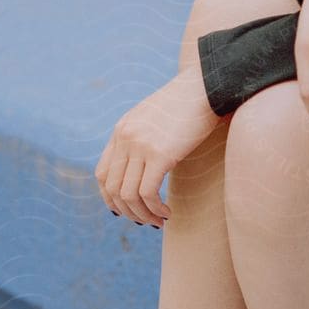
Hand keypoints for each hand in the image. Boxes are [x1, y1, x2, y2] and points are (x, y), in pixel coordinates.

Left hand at [95, 67, 218, 226]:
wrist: (206, 87)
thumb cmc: (188, 104)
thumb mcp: (155, 119)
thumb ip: (143, 137)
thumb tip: (143, 166)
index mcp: (121, 130)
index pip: (102, 174)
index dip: (111, 198)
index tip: (128, 210)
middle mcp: (125, 138)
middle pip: (112, 189)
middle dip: (127, 212)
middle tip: (145, 221)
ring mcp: (140, 145)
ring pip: (128, 195)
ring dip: (142, 215)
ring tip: (159, 221)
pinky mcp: (160, 154)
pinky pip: (148, 193)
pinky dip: (155, 209)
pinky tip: (168, 213)